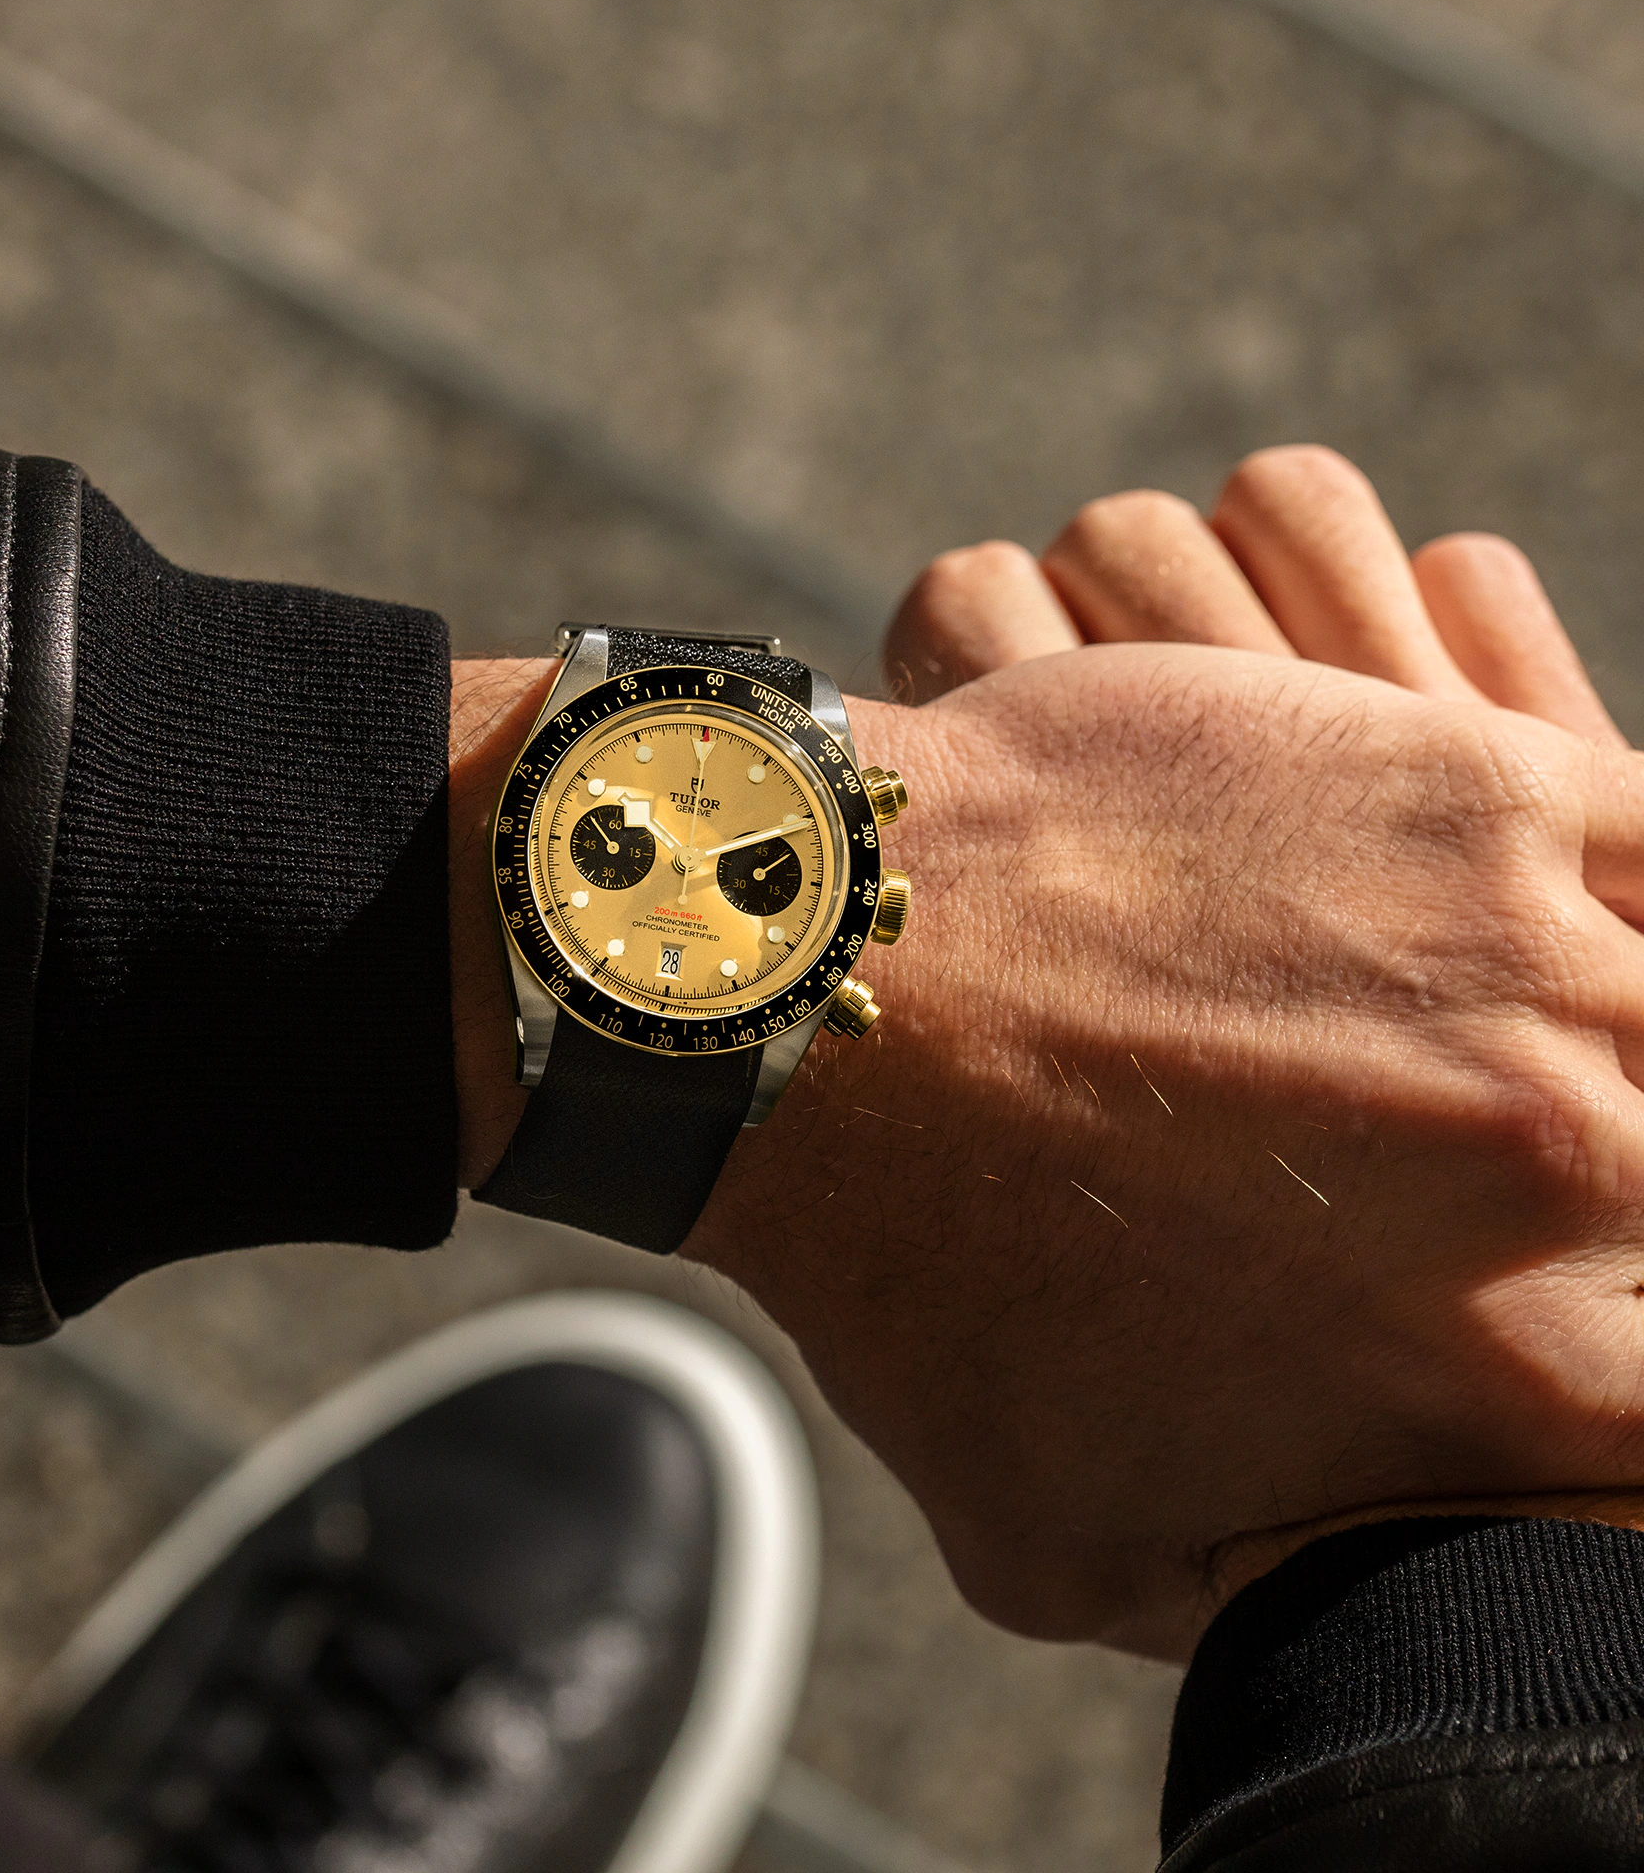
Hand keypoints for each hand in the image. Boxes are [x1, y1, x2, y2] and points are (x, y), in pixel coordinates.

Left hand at [449, 466, 1643, 1663]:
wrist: (821, 997)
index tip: (1569, 1313)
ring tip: (1540, 1057)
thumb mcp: (1059, 1541)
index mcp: (1515, 1387)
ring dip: (1632, 1042)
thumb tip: (1321, 1593)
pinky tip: (1582, 913)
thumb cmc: (911, 1262)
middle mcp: (1581, 1177)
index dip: (1625, 1374)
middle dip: (1618, 1214)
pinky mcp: (1475, 788)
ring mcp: (1542, 964)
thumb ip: (1248, 1588)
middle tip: (1524, 1178)